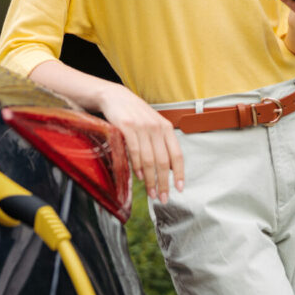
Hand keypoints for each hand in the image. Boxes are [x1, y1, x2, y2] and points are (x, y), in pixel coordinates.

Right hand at [97, 83, 183, 203]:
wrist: (115, 97)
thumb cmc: (135, 114)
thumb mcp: (153, 124)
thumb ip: (161, 142)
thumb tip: (168, 168)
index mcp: (166, 128)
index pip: (177, 154)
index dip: (179, 173)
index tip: (179, 188)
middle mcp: (157, 127)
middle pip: (164, 161)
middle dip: (163, 183)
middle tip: (162, 197)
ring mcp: (142, 127)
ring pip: (149, 159)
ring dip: (151, 179)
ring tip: (151, 191)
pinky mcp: (127, 127)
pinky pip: (135, 151)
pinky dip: (137, 167)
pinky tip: (139, 176)